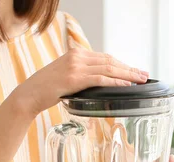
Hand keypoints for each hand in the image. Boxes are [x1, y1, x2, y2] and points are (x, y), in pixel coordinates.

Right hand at [13, 48, 148, 117]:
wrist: (29, 95)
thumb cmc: (46, 90)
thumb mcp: (66, 78)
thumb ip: (82, 76)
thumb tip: (99, 83)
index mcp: (76, 54)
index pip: (105, 58)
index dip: (122, 64)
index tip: (135, 71)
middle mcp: (77, 57)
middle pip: (110, 61)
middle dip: (129, 68)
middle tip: (144, 75)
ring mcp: (75, 66)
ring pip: (108, 69)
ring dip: (127, 75)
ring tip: (140, 80)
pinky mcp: (74, 78)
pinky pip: (100, 79)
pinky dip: (115, 81)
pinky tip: (126, 85)